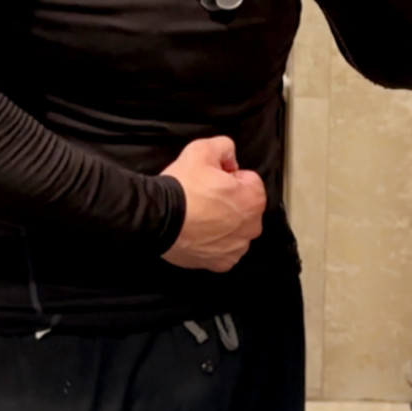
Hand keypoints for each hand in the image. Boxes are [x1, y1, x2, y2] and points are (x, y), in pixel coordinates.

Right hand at [161, 136, 265, 273]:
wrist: (158, 218)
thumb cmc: (183, 186)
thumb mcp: (202, 149)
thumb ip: (224, 147)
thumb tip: (229, 158)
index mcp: (254, 199)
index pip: (249, 181)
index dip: (229, 176)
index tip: (212, 179)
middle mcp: (252, 227)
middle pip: (244, 208)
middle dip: (229, 202)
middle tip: (203, 197)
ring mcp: (237, 248)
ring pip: (234, 230)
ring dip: (222, 224)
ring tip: (198, 216)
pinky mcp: (220, 263)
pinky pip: (222, 250)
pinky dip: (213, 243)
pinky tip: (197, 233)